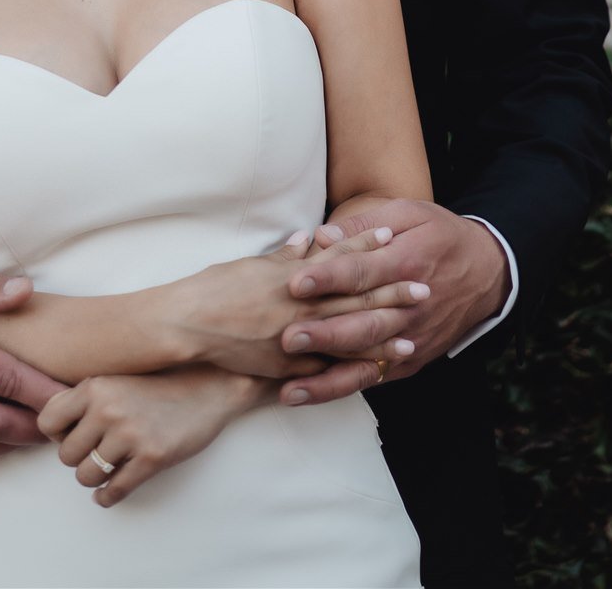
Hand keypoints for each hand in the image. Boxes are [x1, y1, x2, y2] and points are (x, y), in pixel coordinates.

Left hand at [38, 367, 263, 506]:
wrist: (209, 387)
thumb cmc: (158, 385)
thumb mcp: (117, 379)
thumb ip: (84, 397)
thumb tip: (50, 427)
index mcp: (95, 386)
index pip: (47, 421)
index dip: (58, 433)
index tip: (74, 434)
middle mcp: (108, 409)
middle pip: (65, 456)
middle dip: (79, 458)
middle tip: (96, 452)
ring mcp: (131, 435)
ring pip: (85, 477)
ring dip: (94, 478)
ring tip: (107, 468)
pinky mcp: (151, 458)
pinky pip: (114, 491)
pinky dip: (107, 497)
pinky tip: (110, 490)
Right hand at [174, 228, 416, 377]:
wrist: (188, 324)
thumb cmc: (214, 288)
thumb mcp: (252, 263)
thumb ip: (284, 256)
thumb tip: (306, 240)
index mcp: (292, 275)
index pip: (338, 258)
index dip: (367, 248)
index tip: (393, 238)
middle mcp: (300, 304)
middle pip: (353, 297)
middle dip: (390, 292)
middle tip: (424, 288)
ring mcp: (296, 337)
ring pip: (348, 335)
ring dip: (382, 334)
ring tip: (412, 334)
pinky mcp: (287, 366)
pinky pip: (328, 370)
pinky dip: (353, 370)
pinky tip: (375, 372)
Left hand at [277, 201, 511, 407]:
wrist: (488, 272)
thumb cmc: (441, 235)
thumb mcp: (410, 213)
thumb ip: (364, 226)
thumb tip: (322, 236)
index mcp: (406, 263)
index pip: (361, 272)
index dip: (328, 277)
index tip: (295, 282)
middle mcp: (409, 307)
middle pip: (362, 323)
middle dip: (324, 334)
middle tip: (287, 338)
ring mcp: (412, 337)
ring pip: (367, 360)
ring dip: (328, 377)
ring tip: (291, 387)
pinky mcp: (413, 359)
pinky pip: (377, 376)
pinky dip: (346, 388)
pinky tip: (314, 396)